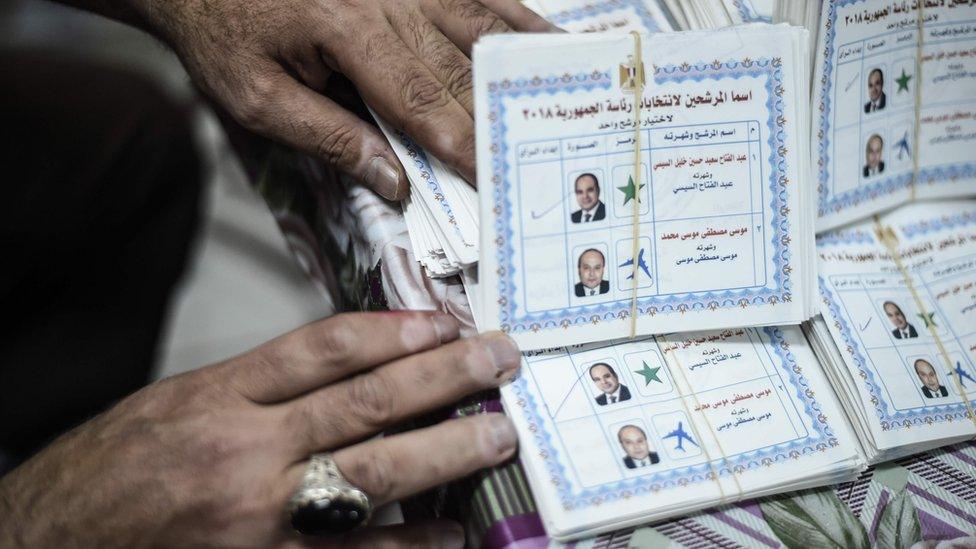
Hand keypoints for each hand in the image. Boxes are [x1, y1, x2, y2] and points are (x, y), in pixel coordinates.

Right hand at [0, 311, 520, 546]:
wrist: (46, 548)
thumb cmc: (110, 478)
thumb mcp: (175, 407)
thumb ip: (257, 388)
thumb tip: (349, 368)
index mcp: (217, 399)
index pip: (323, 348)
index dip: (394, 330)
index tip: (445, 322)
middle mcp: (243, 454)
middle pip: (364, 402)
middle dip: (442, 378)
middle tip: (498, 361)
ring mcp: (259, 519)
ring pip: (372, 474)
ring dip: (445, 452)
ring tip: (497, 435)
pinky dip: (410, 543)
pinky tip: (452, 532)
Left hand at [133, 0, 555, 199]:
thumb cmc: (221, 29)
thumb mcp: (256, 97)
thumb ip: (328, 138)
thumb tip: (394, 183)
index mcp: (348, 33)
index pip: (422, 103)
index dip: (465, 146)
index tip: (498, 180)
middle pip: (463, 66)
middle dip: (504, 114)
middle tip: (547, 149)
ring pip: (481, 20)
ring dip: (525, 60)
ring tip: (573, 84)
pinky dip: (509, 16)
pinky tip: (538, 36)